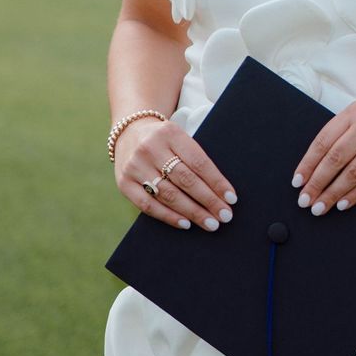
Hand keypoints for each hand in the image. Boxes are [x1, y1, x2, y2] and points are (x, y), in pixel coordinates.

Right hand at [114, 118, 236, 231]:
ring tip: (210, 223)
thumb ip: (195, 159)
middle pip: (185, 179)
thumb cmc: (164, 140)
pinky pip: (148, 205)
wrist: (129, 131)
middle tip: (225, 216)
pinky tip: (186, 224)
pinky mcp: (124, 183)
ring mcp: (135, 166)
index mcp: (170, 133)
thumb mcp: (179, 137)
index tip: (231, 198)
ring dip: (192, 212)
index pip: (198, 161)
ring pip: (168, 194)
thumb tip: (221, 191)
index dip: (216, 182)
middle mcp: (150, 148)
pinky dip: (169, 216)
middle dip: (208, 200)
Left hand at [292, 99, 355, 216]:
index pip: (324, 140)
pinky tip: (343, 204)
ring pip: (353, 172)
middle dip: (317, 183)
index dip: (308, 163)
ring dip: (333, 193)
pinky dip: (355, 195)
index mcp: (355, 112)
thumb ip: (343, 135)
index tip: (297, 182)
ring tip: (320, 207)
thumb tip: (314, 168)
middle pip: (336, 158)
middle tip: (305, 200)